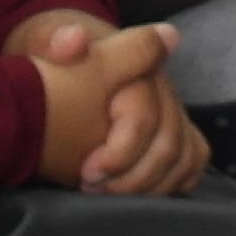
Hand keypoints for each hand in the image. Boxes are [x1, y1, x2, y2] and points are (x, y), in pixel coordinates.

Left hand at [11, 11, 198, 192]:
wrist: (63, 50)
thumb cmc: (53, 50)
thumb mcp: (44, 40)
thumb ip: (56, 41)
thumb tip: (74, 40)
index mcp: (137, 65)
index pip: (144, 118)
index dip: (119, 153)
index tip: (87, 172)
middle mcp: (162, 88)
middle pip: (168, 145)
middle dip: (132, 177)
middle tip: (92, 189)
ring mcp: (170, 108)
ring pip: (182, 156)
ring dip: (149, 186)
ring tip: (110, 195)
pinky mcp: (172, 126)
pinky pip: (191, 158)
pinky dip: (173, 181)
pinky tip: (143, 194)